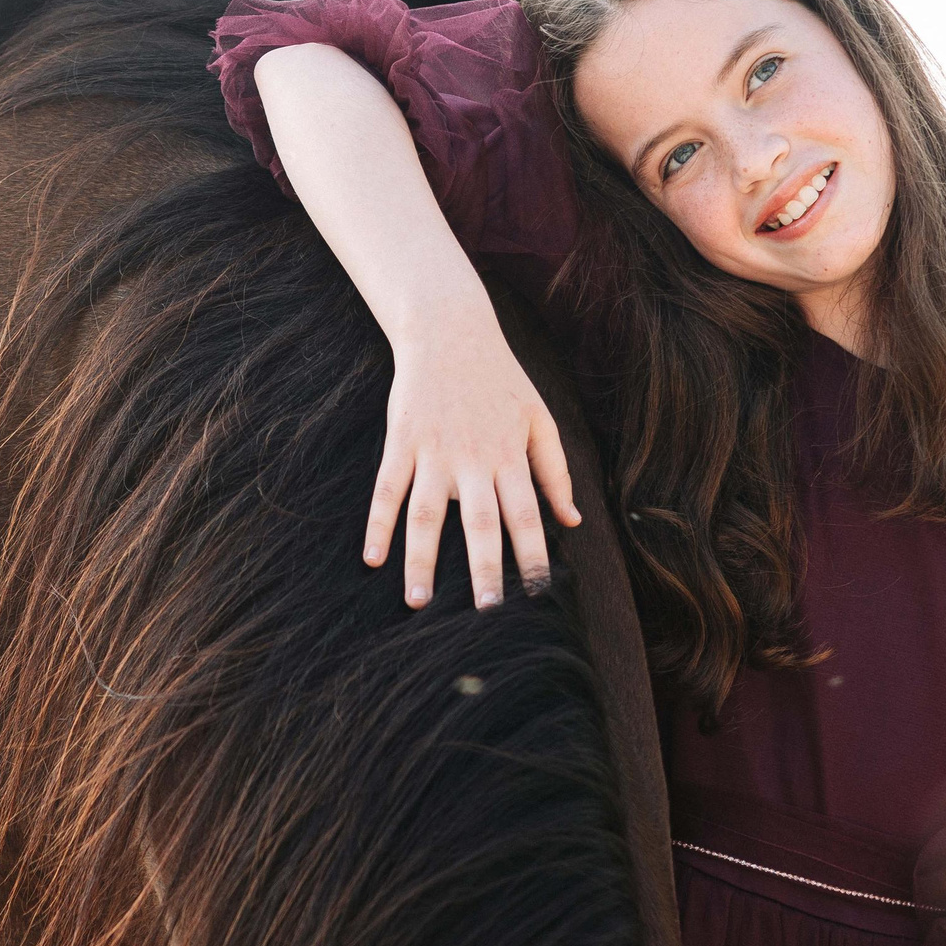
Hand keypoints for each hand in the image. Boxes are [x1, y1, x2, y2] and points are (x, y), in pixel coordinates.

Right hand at [367, 320, 580, 608]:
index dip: (534, 554)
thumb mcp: (539, 419)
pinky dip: (377, 525)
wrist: (450, 332)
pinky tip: (372, 559)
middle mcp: (473, 460)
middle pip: (480, 523)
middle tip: (486, 612)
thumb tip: (572, 521)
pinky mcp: (402, 443)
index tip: (540, 593)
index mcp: (510, 456)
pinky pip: (387, 490)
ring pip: (426, 515)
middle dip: (484, 569)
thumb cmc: (500, 380)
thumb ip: (556, 471)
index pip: (526, 515)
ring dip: (422, 560)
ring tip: (418, 602)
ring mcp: (434, 453)